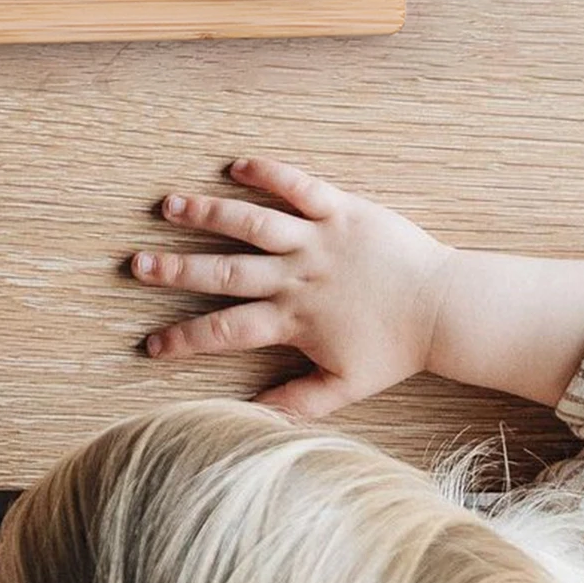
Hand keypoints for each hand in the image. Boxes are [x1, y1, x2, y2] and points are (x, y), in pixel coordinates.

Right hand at [132, 157, 455, 417]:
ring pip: (252, 224)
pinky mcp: (341, 209)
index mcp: (294, 320)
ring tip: (169, 205)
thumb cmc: (396, 348)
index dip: (184, 340)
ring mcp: (318, 240)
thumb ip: (299, 401)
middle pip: (225, 273)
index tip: (150, 345)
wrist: (445, 308)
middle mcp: (298, 278)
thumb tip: (255, 417)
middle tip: (138, 264)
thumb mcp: (346, 385)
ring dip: (208, 214)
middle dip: (177, 270)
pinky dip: (268, 174)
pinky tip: (236, 165)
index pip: (226, 332)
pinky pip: (299, 186)